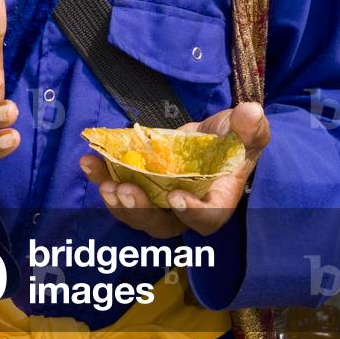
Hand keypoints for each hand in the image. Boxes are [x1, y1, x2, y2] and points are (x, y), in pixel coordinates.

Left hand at [80, 102, 269, 238]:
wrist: (218, 138)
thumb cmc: (236, 139)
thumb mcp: (247, 129)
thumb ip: (249, 127)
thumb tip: (250, 113)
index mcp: (217, 199)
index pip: (207, 218)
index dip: (192, 213)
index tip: (175, 196)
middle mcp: (187, 208)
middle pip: (164, 225)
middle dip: (142, 213)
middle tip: (124, 192)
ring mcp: (162, 200)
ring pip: (138, 214)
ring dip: (117, 202)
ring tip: (102, 183)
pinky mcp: (144, 186)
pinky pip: (121, 190)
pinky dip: (104, 177)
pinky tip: (89, 162)